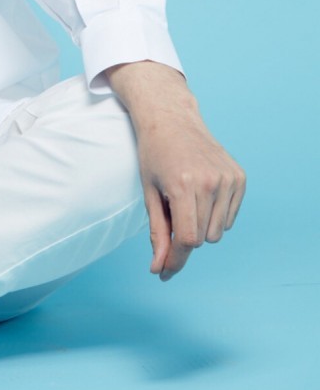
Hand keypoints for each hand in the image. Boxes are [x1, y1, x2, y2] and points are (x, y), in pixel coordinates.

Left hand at [104, 62, 246, 279]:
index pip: (187, 240)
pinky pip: (229, 218)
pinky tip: (201, 193)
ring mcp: (228, 178)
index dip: (175, 259)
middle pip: (202, 238)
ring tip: (185, 199)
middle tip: (170, 213)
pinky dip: (214, 215)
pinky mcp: (239, 177)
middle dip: (184, 236)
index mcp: (184, 185)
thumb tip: (160, 268)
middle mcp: (210, 182)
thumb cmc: (154, 154)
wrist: (172, 118)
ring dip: (200, 226)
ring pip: (217, 231)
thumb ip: (158, 233)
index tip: (164, 272)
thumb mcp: (149, 193)